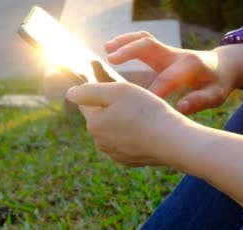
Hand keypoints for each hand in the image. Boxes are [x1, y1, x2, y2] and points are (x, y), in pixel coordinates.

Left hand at [66, 82, 188, 166]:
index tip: (107, 82)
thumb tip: (70, 93)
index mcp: (94, 123)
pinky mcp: (130, 161)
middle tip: (130, 96)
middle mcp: (100, 142)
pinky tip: (146, 128)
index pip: (86, 102)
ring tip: (141, 111)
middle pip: (100, 116)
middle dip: (109, 106)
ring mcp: (115, 154)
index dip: (95, 89)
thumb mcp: (117, 91)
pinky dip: (132, 134)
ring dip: (121, 120)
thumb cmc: (146, 111)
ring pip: (113, 130)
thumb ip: (89, 91)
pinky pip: (126, 142)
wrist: (173, 142)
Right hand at [104, 32, 242, 113]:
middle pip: (150, 45)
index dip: (153, 91)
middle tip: (111, 59)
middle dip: (130, 51)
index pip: (166, 78)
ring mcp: (168, 49)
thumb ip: (199, 100)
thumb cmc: (217, 84)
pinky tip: (111, 49)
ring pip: (144, 38)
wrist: (221, 66)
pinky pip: (142, 41)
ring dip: (125, 41)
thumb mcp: (215, 95)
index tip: (139, 104)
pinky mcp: (161, 50)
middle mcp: (176, 53)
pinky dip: (127, 42)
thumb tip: (180, 108)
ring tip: (106, 49)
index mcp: (189, 66)